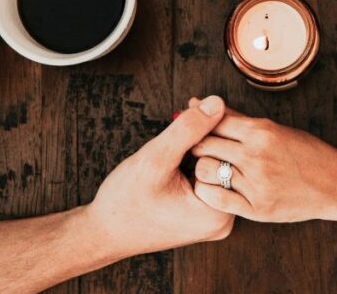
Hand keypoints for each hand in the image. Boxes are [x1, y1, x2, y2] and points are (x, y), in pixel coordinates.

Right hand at [80, 96, 234, 258]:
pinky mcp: (204, 215)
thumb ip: (188, 130)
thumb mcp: (156, 159)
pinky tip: (181, 145)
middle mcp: (223, 220)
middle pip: (227, 161)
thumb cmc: (125, 201)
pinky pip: (209, 178)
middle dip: (208, 131)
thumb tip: (217, 103)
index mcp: (218, 213)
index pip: (231, 155)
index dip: (213, 124)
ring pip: (217, 167)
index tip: (194, 104)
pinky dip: (197, 158)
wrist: (105, 232)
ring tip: (182, 126)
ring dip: (202, 143)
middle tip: (189, 107)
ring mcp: (214, 219)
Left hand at [187, 100, 336, 222]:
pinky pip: (216, 198)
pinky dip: (207, 192)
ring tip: (207, 169)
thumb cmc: (304, 152)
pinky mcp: (256, 207)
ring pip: (205, 170)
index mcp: (261, 131)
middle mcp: (256, 155)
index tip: (194, 129)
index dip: (197, 124)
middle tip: (196, 149)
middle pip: (204, 145)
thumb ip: (236, 118)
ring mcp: (256, 183)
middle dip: (195, 145)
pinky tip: (213, 187)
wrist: (334, 184)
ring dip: (201, 168)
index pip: (213, 121)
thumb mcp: (273, 128)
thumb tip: (200, 102)